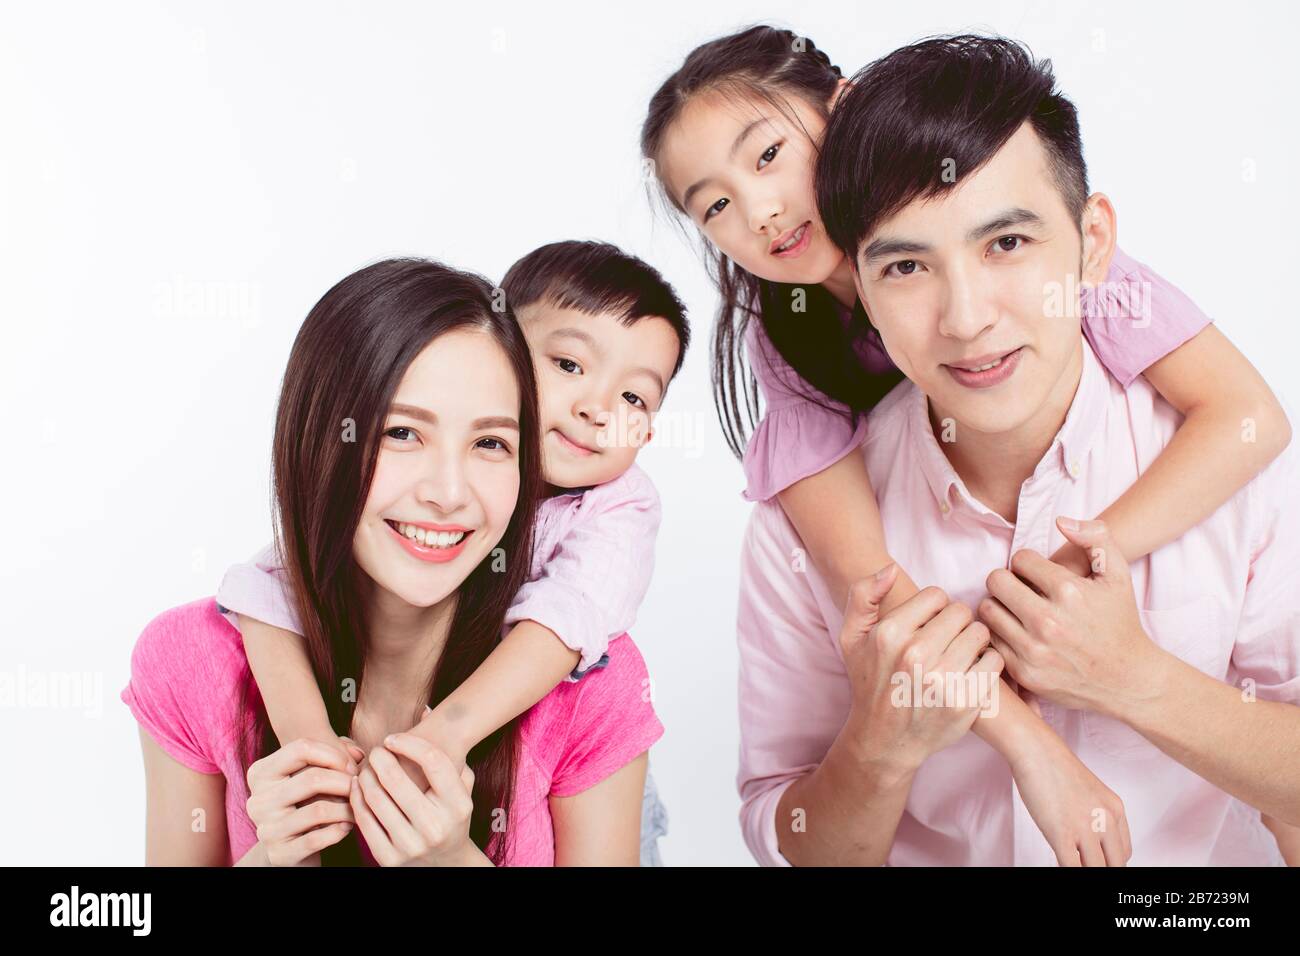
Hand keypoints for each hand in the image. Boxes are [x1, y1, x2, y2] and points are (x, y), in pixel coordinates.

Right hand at [245, 737, 358, 865]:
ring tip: (356, 807)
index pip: (301, 748)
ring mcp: (266, 829)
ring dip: (347, 808)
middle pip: (312, 778)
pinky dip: (340, 830)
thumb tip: (358, 754)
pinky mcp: (279, 853)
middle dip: (345, 782)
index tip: (352, 767)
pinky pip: (318, 838)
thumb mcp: (315, 772)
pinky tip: (347, 826)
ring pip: (319, 810)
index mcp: (260, 773)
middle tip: (358, 788)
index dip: (334, 755)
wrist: (291, 847)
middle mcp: (257, 800)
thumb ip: (337, 753)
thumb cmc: (307, 801)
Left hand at [350, 733, 478, 865]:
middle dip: (380, 757)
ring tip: (365, 767)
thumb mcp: (462, 788)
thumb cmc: (451, 816)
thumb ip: (450, 752)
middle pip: (397, 778)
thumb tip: (426, 709)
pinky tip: (358, 787)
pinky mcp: (389, 859)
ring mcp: (411, 846)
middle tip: (375, 750)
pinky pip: (364, 820)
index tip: (394, 738)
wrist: (446, 864)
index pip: (433, 761)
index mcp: (458, 806)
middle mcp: (436, 827)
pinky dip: (357, 799)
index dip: (408, 743)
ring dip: (365, 776)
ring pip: (375, 797)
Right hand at [839, 565, 1004, 772]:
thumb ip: (863, 594)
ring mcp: (942, 680)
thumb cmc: (871, 682)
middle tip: (946, 641)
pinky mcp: (966, 701)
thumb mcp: (851, 637)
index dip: (934, 608)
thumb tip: (891, 569)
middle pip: (962, 612)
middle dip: (956, 623)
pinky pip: (994, 662)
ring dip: (973, 643)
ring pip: (981, 634)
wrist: (885, 739)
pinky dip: (987, 665)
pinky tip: (969, 673)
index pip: (937, 595)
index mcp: (889, 634)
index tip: (928, 625)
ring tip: (958, 656)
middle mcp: (915, 655)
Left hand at [979, 518, 1157, 714]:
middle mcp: (1048, 621)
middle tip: (1019, 588)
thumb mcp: (1117, 574)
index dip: (1027, 563)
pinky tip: (1016, 631)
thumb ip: (1096, 537)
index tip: (1036, 573)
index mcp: (1069, 592)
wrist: (1128, 678)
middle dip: (1006, 580)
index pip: (1020, 559)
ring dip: (999, 606)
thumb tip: (1061, 520)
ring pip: (988, 610)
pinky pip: (991, 640)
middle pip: (996, 581)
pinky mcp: (1024, 672)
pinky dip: (999, 633)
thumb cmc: (1120, 621)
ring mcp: (1034, 649)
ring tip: (1016, 609)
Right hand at [1011, 732, 1131, 865]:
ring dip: (1084, 869)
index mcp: (1115, 809)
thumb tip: (1086, 838)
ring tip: (1072, 863)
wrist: (1036, 750)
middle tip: (1085, 864)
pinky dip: (1069, 871)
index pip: (1124, 852)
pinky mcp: (1062, 834)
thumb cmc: (1054, 765)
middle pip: (1115, 864)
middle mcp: (1106, 820)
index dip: (1109, 862)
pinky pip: (1072, 867)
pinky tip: (1059, 861)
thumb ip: (1094, 814)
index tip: (1096, 862)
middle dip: (1101, 868)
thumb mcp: (1088, 790)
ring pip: (1096, 869)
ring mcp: (1085, 828)